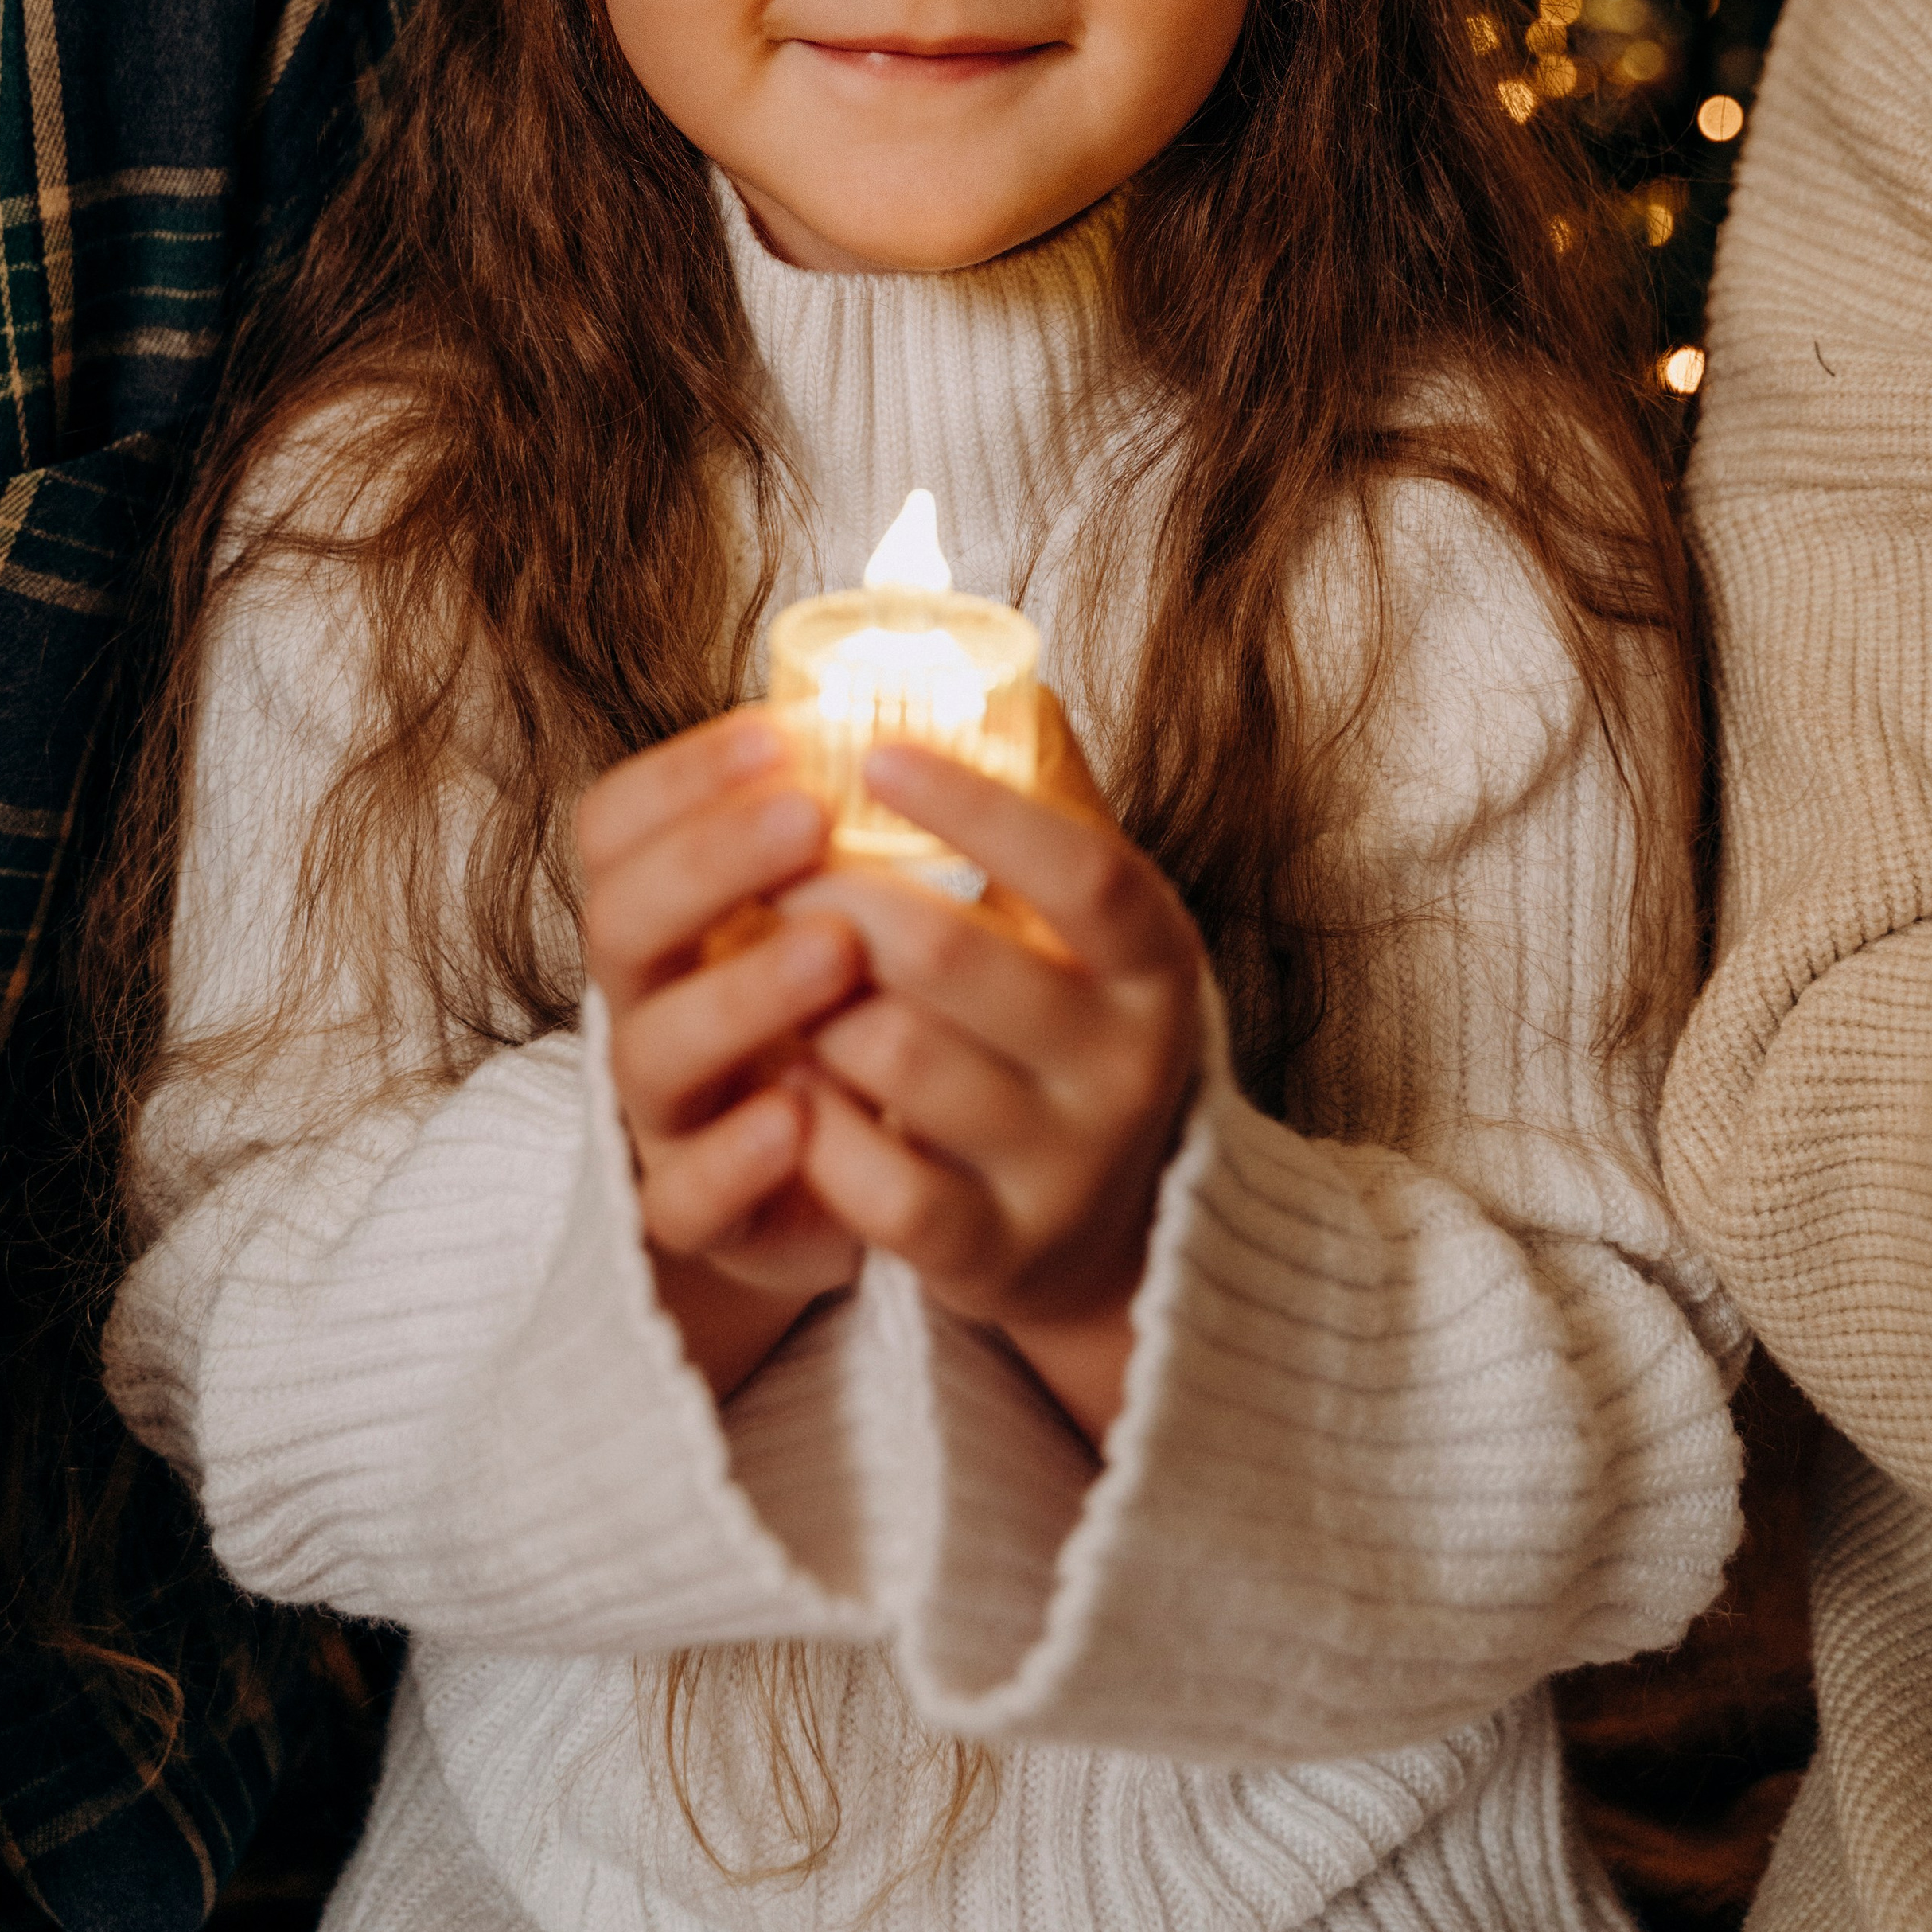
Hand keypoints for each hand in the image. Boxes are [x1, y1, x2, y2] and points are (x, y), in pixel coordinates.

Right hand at [575, 711, 865, 1398]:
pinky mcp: (703, 1217)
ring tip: (836, 947)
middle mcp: (649, 1000)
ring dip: (741, 992)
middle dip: (709, 861)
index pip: (619, 824)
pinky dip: (734, 1157)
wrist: (864, 1185)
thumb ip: (887, 813)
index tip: (783, 731)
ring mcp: (668, 1112)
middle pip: (623, 921)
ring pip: (655, 1052)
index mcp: (673, 911)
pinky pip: (686, 1198)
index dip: (683, 774)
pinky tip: (797, 1117)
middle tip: (811, 817)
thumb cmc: (862, 1009)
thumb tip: (990, 687)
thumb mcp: (861, 903)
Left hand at [783, 705, 1204, 1443]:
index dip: (974, 807)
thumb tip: (1003, 678)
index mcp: (1157, 962)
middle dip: (834, 901)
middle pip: (952, 958)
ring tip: (774, 973)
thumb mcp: (1095, 928)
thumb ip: (1053, 815)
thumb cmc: (1071, 1027)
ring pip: (895, 1059)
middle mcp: (1129, 1065)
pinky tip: (787, 1082)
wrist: (1113, 1230)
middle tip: (773, 872)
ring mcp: (1067, 1167)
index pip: (1080, 868)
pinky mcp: (997, 1254)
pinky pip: (878, 1183)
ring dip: (807, 1005)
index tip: (874, 751)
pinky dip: (815, 1124)